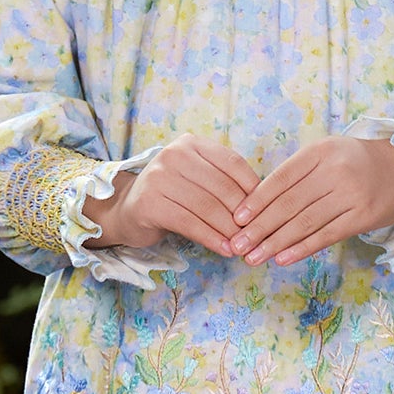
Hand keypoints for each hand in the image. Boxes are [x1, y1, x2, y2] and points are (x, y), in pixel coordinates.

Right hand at [81, 133, 259, 258]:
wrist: (127, 211)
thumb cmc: (171, 197)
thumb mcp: (198, 181)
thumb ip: (224, 184)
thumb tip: (264, 206)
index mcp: (191, 144)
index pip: (232, 164)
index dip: (253, 190)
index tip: (266, 212)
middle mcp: (174, 154)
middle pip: (222, 187)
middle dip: (244, 216)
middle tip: (257, 236)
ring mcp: (159, 176)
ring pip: (208, 207)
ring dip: (230, 231)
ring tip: (244, 247)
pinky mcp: (150, 202)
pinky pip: (190, 223)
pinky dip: (211, 239)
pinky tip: (225, 250)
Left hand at [228, 136, 393, 265]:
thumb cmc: (355, 162)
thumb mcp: (326, 154)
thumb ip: (297, 173)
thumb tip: (256, 204)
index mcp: (319, 152)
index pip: (280, 179)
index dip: (257, 202)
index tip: (237, 220)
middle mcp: (335, 171)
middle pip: (288, 204)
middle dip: (259, 228)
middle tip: (237, 245)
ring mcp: (351, 194)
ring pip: (305, 222)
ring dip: (275, 243)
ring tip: (254, 257)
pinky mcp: (364, 217)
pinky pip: (327, 235)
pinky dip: (302, 248)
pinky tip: (283, 259)